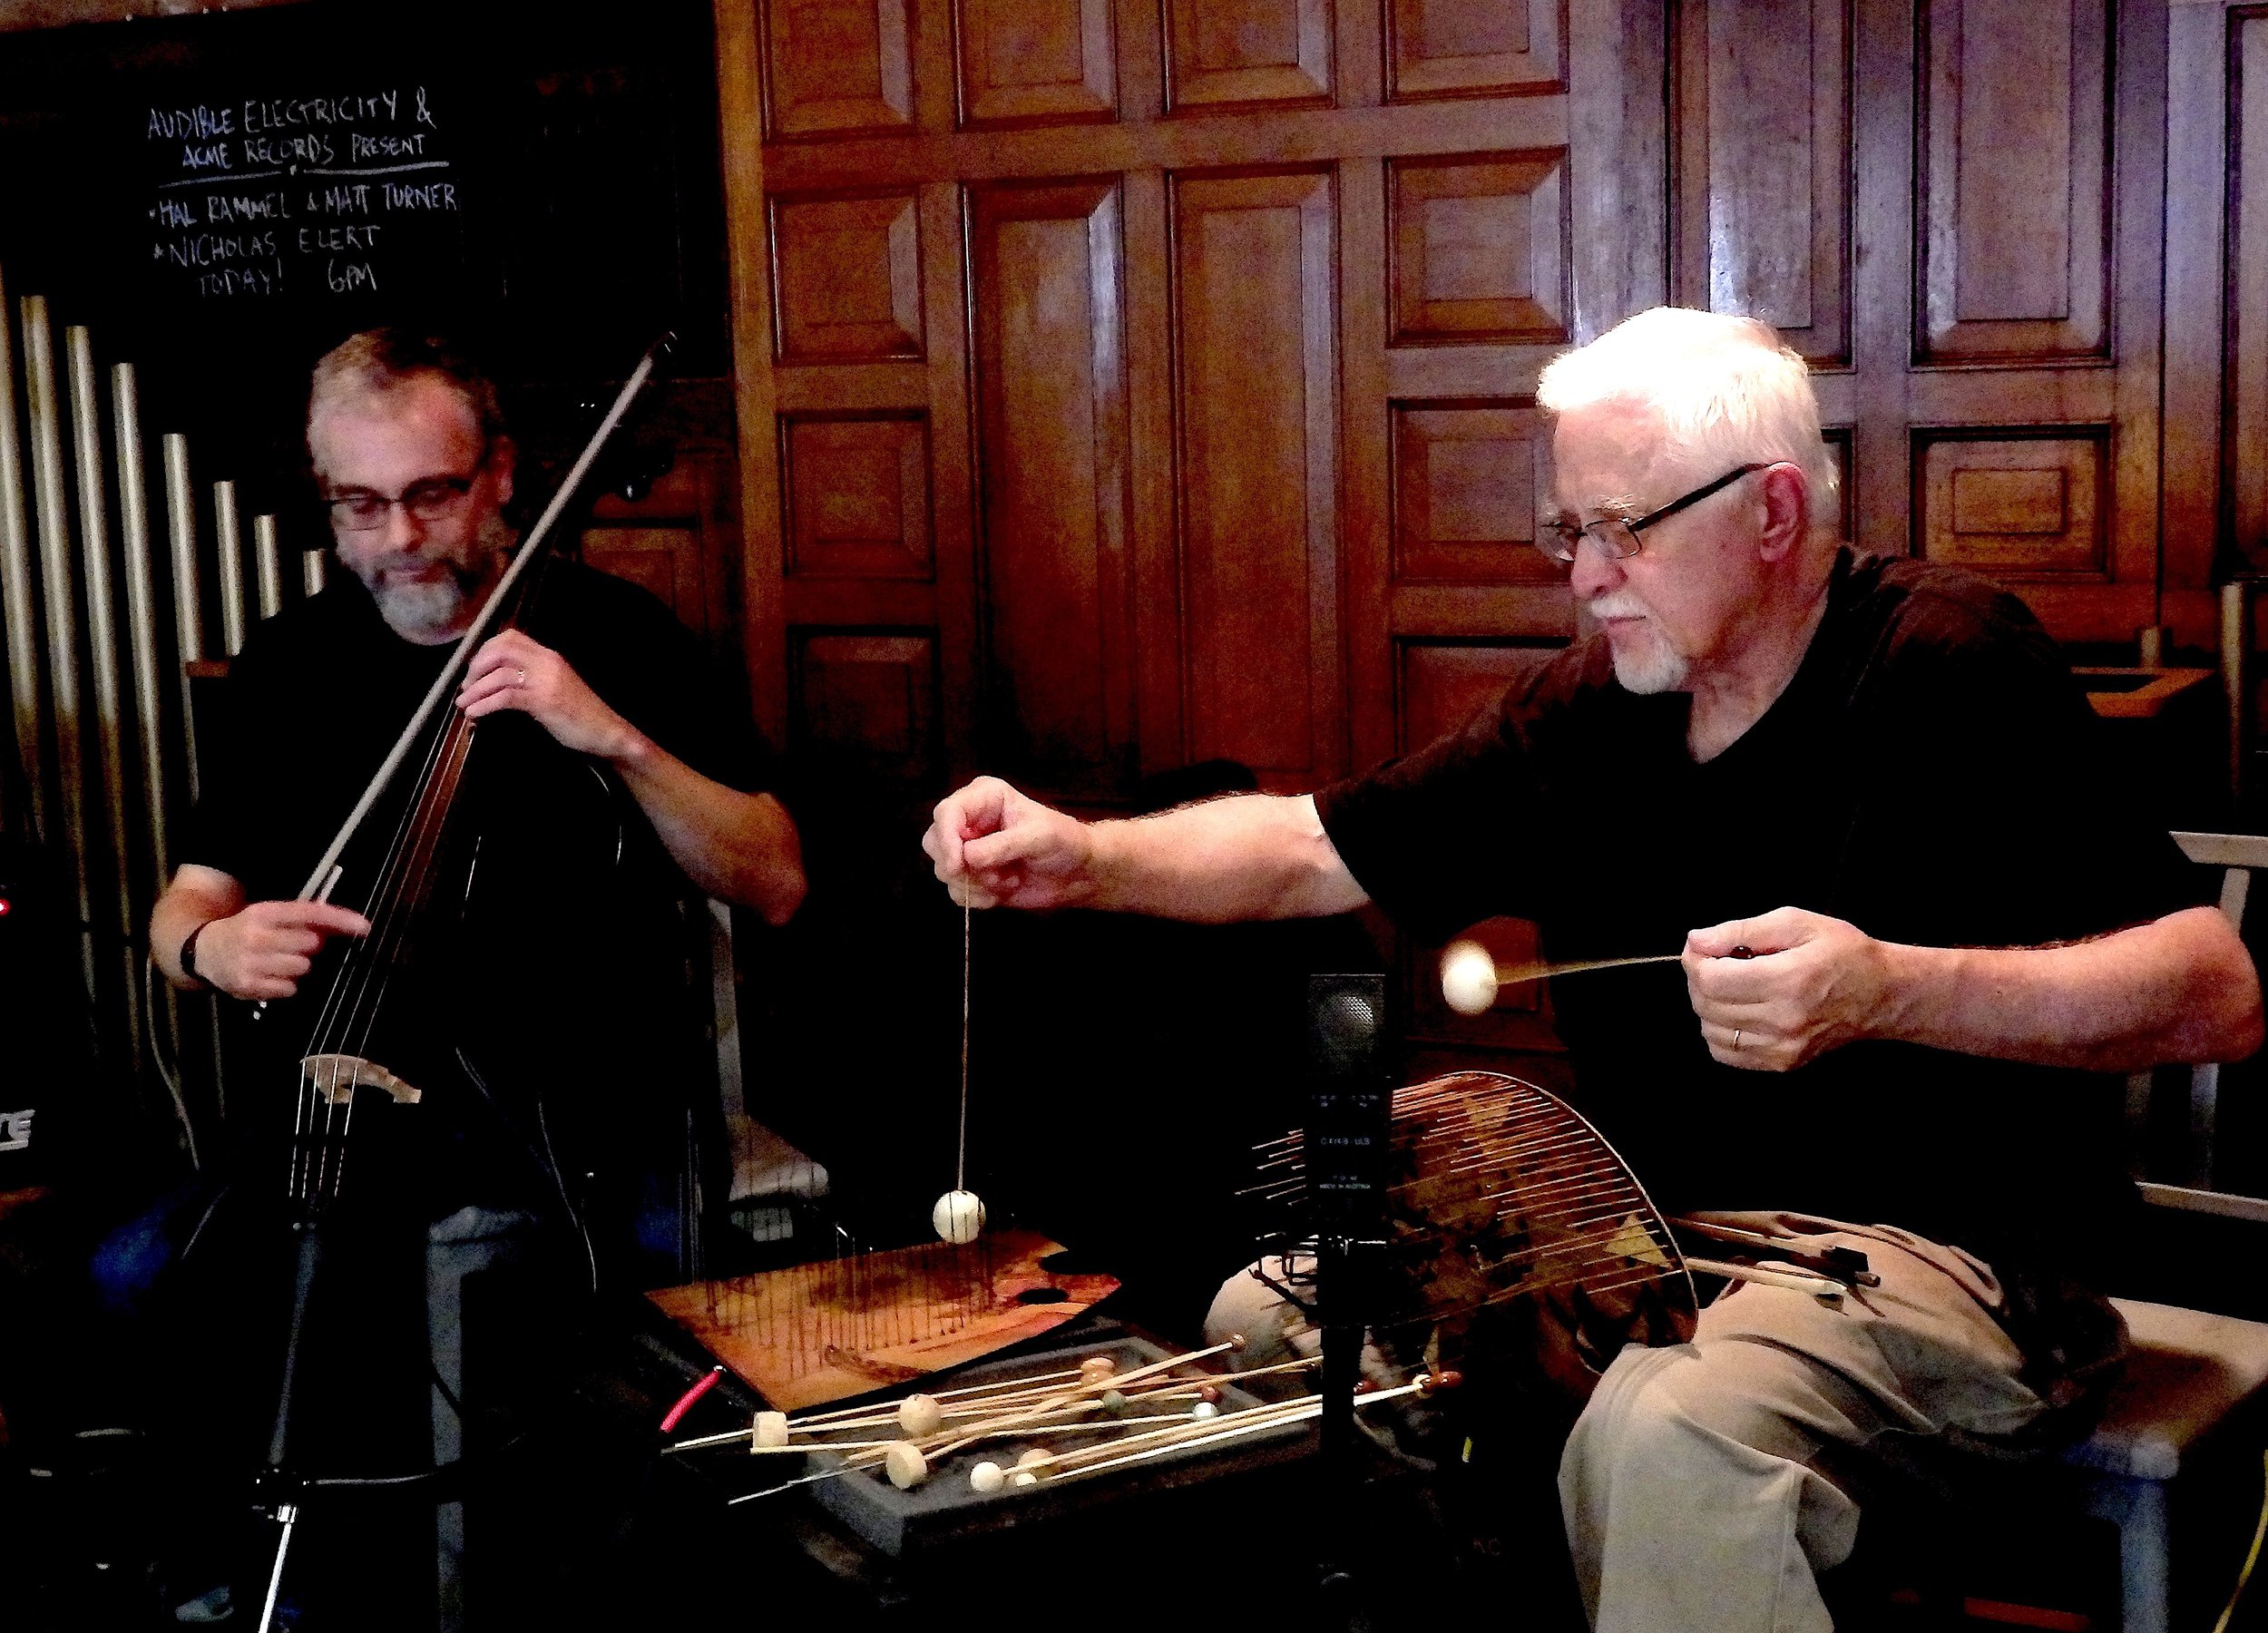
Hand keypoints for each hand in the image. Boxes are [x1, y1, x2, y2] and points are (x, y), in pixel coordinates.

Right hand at [193, 901, 371, 1000]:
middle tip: (291, 945)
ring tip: (277, 961)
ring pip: (303, 968)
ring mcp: (250, 963)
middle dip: (309, 946)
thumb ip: (303, 918)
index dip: (340, 919)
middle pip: (312, 944)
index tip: (364, 927)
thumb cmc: (245, 931)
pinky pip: (289, 988)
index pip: (310, 913)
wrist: (201, 950)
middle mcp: (256, 936)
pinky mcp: (248, 986)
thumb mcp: (268, 915)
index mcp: (263, 912)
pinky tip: (268, 975)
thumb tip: (347, 923)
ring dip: (297, 966)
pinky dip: (285, 984)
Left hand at [458, 630, 636, 759]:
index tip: (475, 669)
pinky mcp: (544, 701)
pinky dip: (485, 705)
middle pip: (500, 650)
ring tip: (464, 705)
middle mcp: (547, 662)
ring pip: (499, 675)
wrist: (608, 732)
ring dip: (475, 690)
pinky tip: (475, 714)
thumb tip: (499, 681)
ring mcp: (546, 680)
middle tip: (466, 687)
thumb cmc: (582, 715)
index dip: (485, 650)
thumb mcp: (556, 687)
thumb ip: (533, 677)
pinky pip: (506, 696)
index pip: (510, 637)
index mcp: (549, 656)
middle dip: (476, 667)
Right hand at [922, 777, 1094, 908]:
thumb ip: (1001, 845)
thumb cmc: (1063, 842)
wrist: (1077, 873)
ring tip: (1009, 879)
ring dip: (976, 883)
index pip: (946, 813)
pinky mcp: (971, 876)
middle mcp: (970, 821)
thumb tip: (967, 858)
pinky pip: (956, 892)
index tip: (957, 864)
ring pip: (943, 870)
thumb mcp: (1038, 837)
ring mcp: (967, 850)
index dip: (946, 839)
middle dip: (960, 866)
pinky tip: (1004, 891)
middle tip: (994, 876)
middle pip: (935, 841)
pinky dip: (978, 898)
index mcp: (984, 798)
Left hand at [1683, 907, 1889, 1071]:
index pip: (1712, 980)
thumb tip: (1697, 940)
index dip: (1695, 960)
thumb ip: (1742, 930)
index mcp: (1789, 980)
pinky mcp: (1783, 1063)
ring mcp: (1783, 1048)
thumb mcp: (1797, 923)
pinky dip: (1720, 1030)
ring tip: (1730, 984)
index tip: (1702, 947)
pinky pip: (1725, 1053)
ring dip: (1708, 1004)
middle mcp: (1784, 1020)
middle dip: (1699, 978)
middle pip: (1707, 1004)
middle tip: (1714, 961)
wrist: (1881, 994)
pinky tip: (1737, 1010)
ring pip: (1710, 1030)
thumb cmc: (1843, 952)